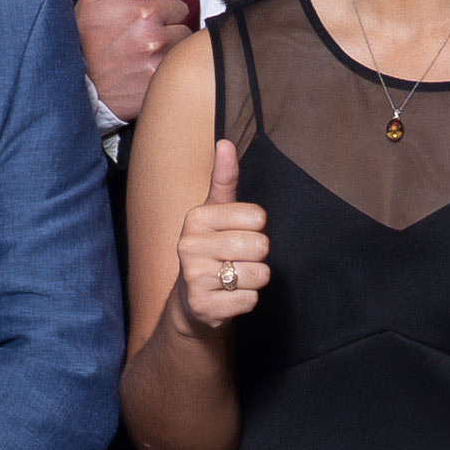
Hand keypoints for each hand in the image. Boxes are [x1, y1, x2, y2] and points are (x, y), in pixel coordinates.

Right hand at [77, 0, 194, 124]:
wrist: (70, 81)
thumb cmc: (80, 39)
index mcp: (145, 12)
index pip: (178, 7)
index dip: (164, 13)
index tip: (149, 21)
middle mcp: (155, 38)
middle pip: (184, 30)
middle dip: (170, 33)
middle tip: (146, 40)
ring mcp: (157, 64)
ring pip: (181, 53)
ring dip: (169, 53)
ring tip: (145, 57)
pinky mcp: (157, 86)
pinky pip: (174, 75)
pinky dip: (164, 74)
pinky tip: (145, 73)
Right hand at [171, 140, 268, 329]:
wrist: (192, 301)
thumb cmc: (212, 249)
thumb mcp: (216, 213)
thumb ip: (224, 179)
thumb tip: (224, 142)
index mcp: (196, 217)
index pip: (258, 217)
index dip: (256, 229)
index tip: (237, 236)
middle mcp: (189, 245)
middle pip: (260, 246)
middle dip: (257, 257)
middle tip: (237, 261)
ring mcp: (194, 277)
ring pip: (259, 274)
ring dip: (253, 280)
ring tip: (233, 280)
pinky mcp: (204, 307)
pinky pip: (250, 300)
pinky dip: (246, 301)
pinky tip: (228, 298)